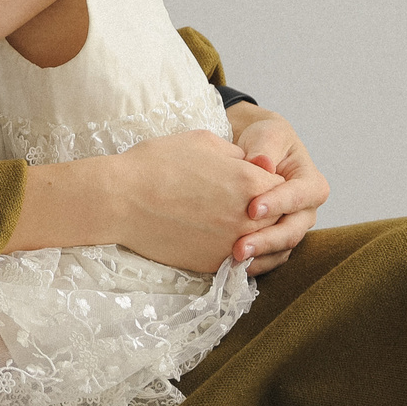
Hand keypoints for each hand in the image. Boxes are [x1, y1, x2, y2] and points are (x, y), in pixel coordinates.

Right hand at [107, 127, 285, 274]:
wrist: (121, 200)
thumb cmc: (158, 163)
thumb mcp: (204, 141)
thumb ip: (238, 154)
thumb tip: (251, 165)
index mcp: (252, 182)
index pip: (285, 189)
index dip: (274, 185)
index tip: (260, 183)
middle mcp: (249, 218)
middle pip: (281, 221)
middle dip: (273, 213)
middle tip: (258, 207)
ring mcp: (232, 245)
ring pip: (267, 247)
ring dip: (261, 237)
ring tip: (246, 226)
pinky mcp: (214, 264)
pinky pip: (243, 264)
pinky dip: (242, 254)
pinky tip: (228, 242)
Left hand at [226, 106, 328, 276]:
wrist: (255, 152)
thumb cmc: (264, 140)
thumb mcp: (268, 135)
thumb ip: (265, 148)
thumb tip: (263, 163)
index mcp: (311, 184)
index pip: (299, 196)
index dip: (278, 203)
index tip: (252, 209)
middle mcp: (306, 210)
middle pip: (292, 230)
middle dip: (266, 240)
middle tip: (239, 247)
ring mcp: (292, 227)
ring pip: (281, 249)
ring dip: (258, 257)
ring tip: (233, 260)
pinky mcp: (276, 240)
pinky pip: (270, 257)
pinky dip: (253, 263)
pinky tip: (231, 265)